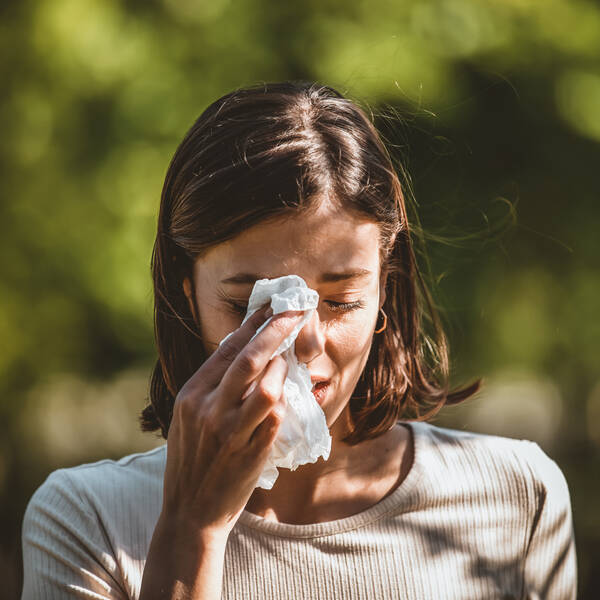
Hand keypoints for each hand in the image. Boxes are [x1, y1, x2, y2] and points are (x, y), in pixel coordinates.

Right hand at [161, 305, 302, 539]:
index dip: (252, 324)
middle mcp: (208, 408)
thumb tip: (243, 350)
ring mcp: (230, 431)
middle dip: (277, 330)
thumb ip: (212, 385)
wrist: (190, 511)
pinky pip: (276, 416)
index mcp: (191, 395)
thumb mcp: (188, 416)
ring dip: (284, 367)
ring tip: (290, 359)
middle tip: (295, 311)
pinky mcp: (251, 451)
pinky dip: (285, 400)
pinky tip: (288, 392)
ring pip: (268, 386)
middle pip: (250, 358)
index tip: (271, 305)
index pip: (226, 349)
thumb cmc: (191, 458)